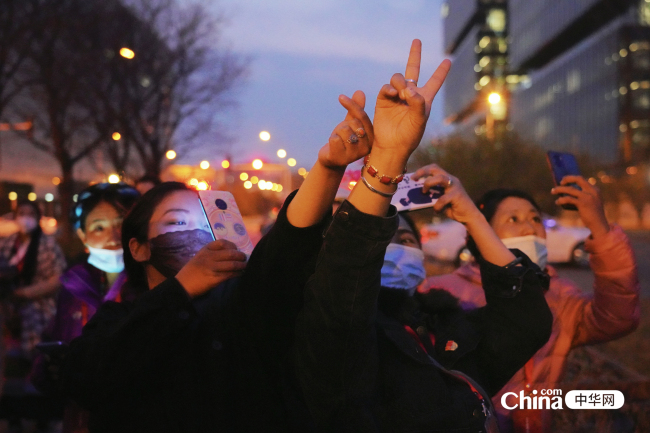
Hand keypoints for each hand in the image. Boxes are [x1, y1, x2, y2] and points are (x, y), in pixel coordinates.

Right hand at [175, 240, 246, 296]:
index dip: (232, 245)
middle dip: (240, 256)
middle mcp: (209, 257)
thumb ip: (212, 254)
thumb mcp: (199, 257)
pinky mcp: (215, 278)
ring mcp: (212, 268)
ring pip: (233, 264)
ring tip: (245, 266)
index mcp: (205, 250)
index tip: (236, 249)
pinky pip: (231, 274)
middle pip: (231, 253)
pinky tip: (240, 274)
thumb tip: (230, 254)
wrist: (182, 286)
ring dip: (242, 265)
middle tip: (244, 258)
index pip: (222, 242)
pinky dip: (238, 273)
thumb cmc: (191, 272)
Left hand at [318, 90, 372, 169]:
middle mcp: (367, 147)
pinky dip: (331, 139)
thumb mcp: (350, 123)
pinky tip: (334, 147)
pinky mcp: (342, 158)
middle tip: (343, 135)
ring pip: (344, 130)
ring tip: (339, 142)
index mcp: (372, 137)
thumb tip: (359, 91)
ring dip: (337, 133)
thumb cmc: (344, 140)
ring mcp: (355, 154)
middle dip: (344, 125)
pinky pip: (335, 139)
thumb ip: (355, 110)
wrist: (332, 158)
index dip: (352, 105)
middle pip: (353, 123)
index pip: (362, 116)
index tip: (341, 97)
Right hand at [372, 40, 450, 158]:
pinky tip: (394, 94)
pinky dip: (390, 88)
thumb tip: (409, 88)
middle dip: (414, 55)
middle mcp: (411, 94)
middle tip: (417, 40)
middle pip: (413, 70)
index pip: (435, 81)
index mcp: (424, 99)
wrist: (392, 146)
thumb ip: (418, 102)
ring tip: (401, 93)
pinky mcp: (384, 100)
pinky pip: (387, 87)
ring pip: (398, 78)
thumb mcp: (419, 120)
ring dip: (400, 81)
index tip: (448, 60)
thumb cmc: (410, 136)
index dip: (441, 71)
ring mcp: (396, 96)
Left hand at [412, 164, 481, 224]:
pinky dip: (437, 206)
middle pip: (435, 169)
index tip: (412, 178)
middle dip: (422, 172)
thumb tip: (416, 195)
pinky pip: (443, 199)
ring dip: (429, 184)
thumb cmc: (452, 208)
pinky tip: (437, 211)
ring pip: (440, 178)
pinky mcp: (457, 195)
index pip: (434, 168)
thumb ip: (431, 195)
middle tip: (414, 180)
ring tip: (424, 192)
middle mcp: (451, 180)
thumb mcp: (439, 200)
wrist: (468, 216)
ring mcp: (455, 187)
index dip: (422, 170)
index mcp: (447, 179)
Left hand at [552, 176, 609, 238]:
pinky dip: (561, 200)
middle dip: (567, 179)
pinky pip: (568, 199)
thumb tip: (565, 194)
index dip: (571, 178)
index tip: (564, 181)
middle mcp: (592, 191)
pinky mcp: (583, 203)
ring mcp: (588, 196)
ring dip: (559, 189)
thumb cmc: (591, 215)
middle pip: (578, 179)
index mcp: (595, 190)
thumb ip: (579, 197)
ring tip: (553, 191)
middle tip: (560, 183)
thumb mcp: (588, 203)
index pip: (582, 180)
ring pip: (570, 189)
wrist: (599, 225)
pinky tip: (557, 202)